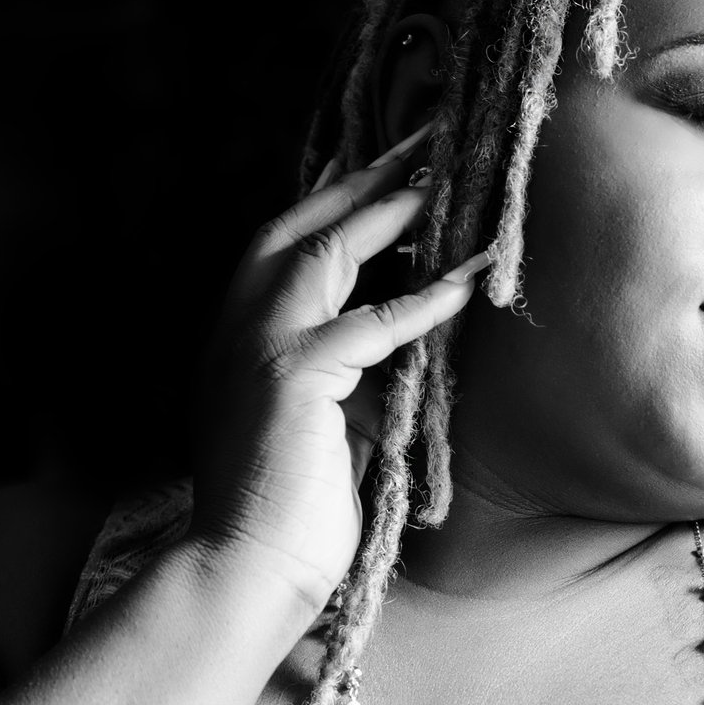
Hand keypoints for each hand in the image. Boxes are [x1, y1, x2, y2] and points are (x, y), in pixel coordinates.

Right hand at [189, 122, 480, 606]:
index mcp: (238, 335)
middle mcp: (238, 327)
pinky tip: (466, 279)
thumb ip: (347, 371)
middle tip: (422, 136)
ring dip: (391, 209)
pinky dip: (423, 299)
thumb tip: (405, 332)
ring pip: (329, 253)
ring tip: (444, 176)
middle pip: (301, 224)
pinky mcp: (295, 376)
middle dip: (363, 175)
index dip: (332, 195)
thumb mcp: (320, 421)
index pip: (283, 242)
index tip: (378, 158)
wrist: (246, 568)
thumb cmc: (288, 509)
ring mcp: (260, 347)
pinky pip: (372, 323)